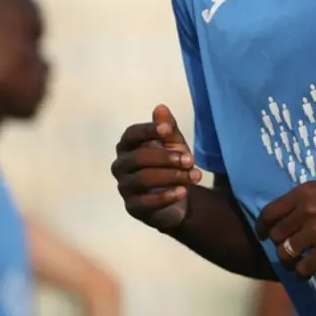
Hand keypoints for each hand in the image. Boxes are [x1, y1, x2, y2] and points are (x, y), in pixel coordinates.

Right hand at [111, 105, 202, 231]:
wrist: (177, 197)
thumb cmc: (170, 164)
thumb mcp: (174, 144)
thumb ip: (168, 128)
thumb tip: (160, 107)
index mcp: (127, 146)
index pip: (131, 134)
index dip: (148, 130)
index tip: (168, 129)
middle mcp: (121, 166)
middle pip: (138, 158)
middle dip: (166, 157)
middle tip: (190, 160)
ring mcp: (125, 187)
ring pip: (143, 179)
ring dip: (171, 176)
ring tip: (194, 176)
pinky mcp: (133, 208)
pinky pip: (146, 202)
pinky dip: (166, 196)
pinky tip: (183, 191)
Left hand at [256, 176, 315, 278]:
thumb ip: (306, 200)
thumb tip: (289, 217)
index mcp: (303, 193)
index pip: (269, 213)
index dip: (262, 227)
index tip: (262, 235)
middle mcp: (305, 211)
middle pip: (276, 235)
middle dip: (278, 245)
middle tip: (288, 250)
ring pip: (286, 253)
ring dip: (289, 261)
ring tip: (295, 264)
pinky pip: (304, 268)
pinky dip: (302, 273)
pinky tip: (307, 273)